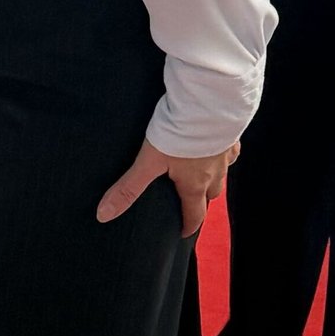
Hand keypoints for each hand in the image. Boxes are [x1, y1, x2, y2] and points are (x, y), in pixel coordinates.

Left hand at [98, 138, 236, 237]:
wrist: (209, 102)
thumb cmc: (180, 133)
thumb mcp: (149, 161)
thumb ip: (128, 188)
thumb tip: (103, 215)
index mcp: (195, 184)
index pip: (194, 214)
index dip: (188, 226)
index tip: (183, 233)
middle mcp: (215, 173)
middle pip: (211, 195)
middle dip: (201, 201)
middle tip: (189, 202)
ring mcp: (225, 153)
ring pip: (222, 173)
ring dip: (212, 177)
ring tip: (200, 173)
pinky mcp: (231, 133)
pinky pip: (229, 150)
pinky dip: (221, 152)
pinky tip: (214, 143)